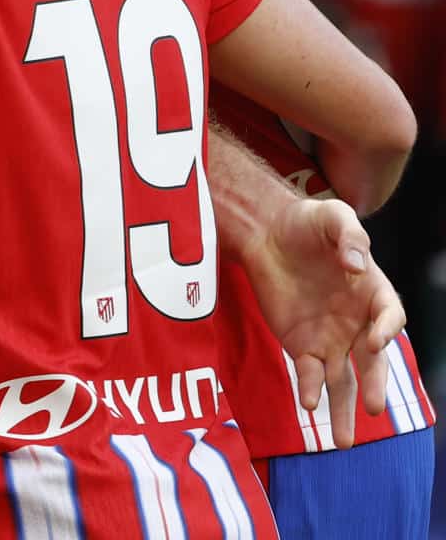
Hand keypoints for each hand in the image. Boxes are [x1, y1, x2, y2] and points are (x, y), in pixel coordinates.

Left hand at [241, 196, 405, 448]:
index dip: (387, 329)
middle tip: (375, 409)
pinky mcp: (300, 343)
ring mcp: (330, 337)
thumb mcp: (333, 217)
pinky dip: (308, 389)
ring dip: (343, 409)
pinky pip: (307, 372)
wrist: (268, 231)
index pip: (390, 316)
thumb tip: (357, 264)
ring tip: (343, 441)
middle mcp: (358, 323)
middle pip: (371, 361)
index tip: (377, 339)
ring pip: (342, 380)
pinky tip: (308, 406)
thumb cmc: (308, 222)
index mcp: (374, 293)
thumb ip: (350, 236)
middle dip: (373, 385)